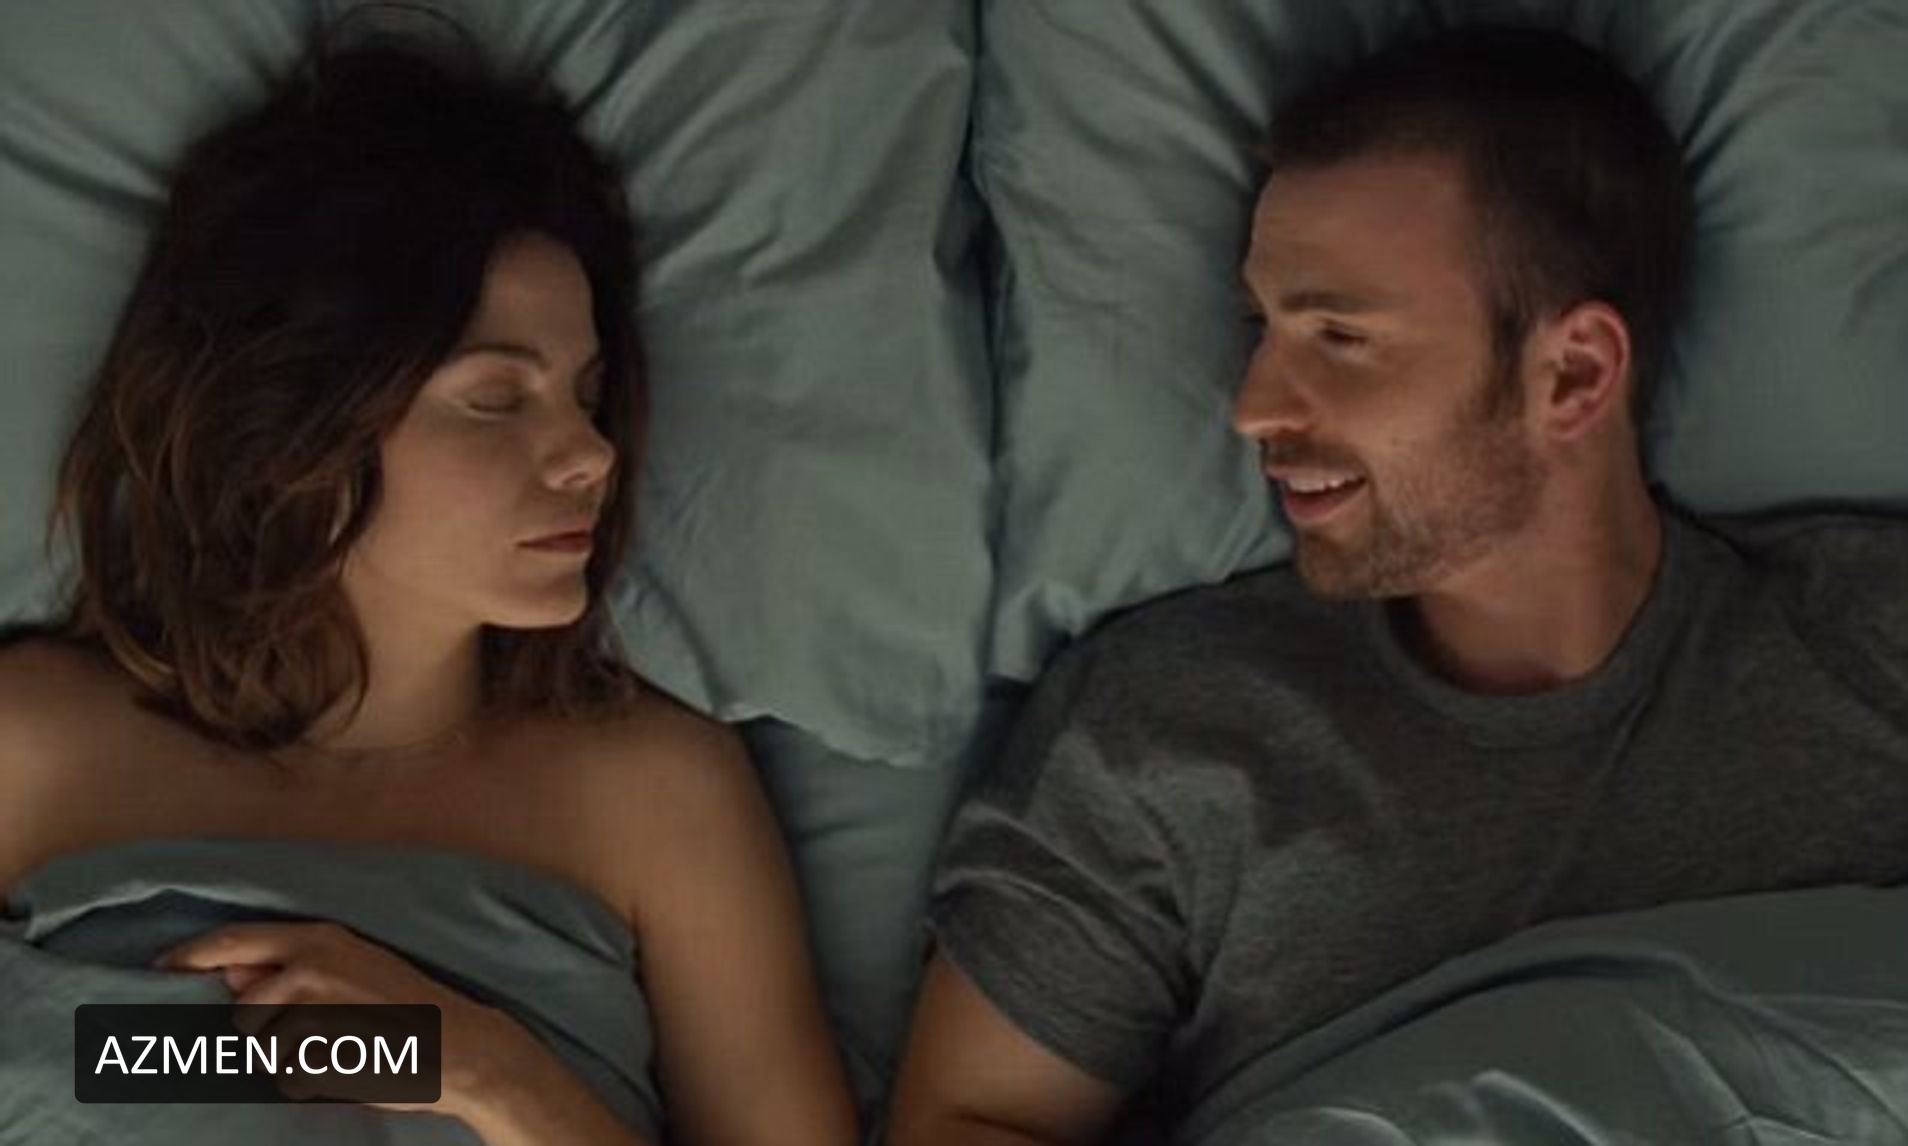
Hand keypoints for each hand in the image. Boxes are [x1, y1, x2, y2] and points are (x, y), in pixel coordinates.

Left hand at [154, 920, 539, 1120]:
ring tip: (341, 1049)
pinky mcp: (319, 1051)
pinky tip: (347, 1067)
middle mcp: (310, 966)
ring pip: (263, 1046)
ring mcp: (313, 1010)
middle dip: (262, 1030)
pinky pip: (287, 1076)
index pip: (230, 943)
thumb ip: (293, 966)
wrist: (461, 1044)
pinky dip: (307, 1079)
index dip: (188, 958)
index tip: (161, 972)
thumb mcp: (354, 964)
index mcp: (319, 938)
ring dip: (288, 1057)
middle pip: (243, 1008)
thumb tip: (232, 977)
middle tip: (314, 1036)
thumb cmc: (408, 1007)